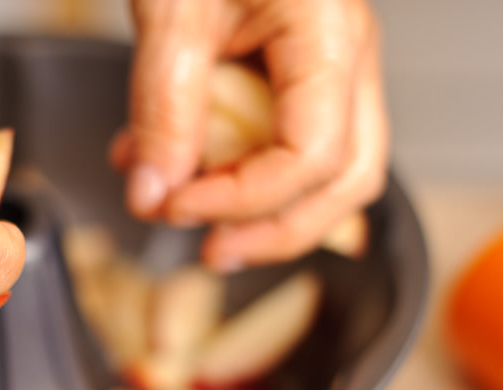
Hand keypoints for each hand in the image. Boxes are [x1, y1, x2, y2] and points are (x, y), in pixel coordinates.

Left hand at [111, 0, 387, 269]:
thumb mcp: (171, 14)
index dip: (245, 200)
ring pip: (327, 171)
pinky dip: (234, 169)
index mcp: (329, 37)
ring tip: (188, 216)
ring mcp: (331, 68)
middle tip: (210, 252)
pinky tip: (175, 166)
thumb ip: (164, 109)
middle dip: (277, 230)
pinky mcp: (299, 74)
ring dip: (258, 210)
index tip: (176, 207)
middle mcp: (347, 57)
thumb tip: (154, 196)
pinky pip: (287, 142)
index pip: (314, 156)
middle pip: (347, 180)